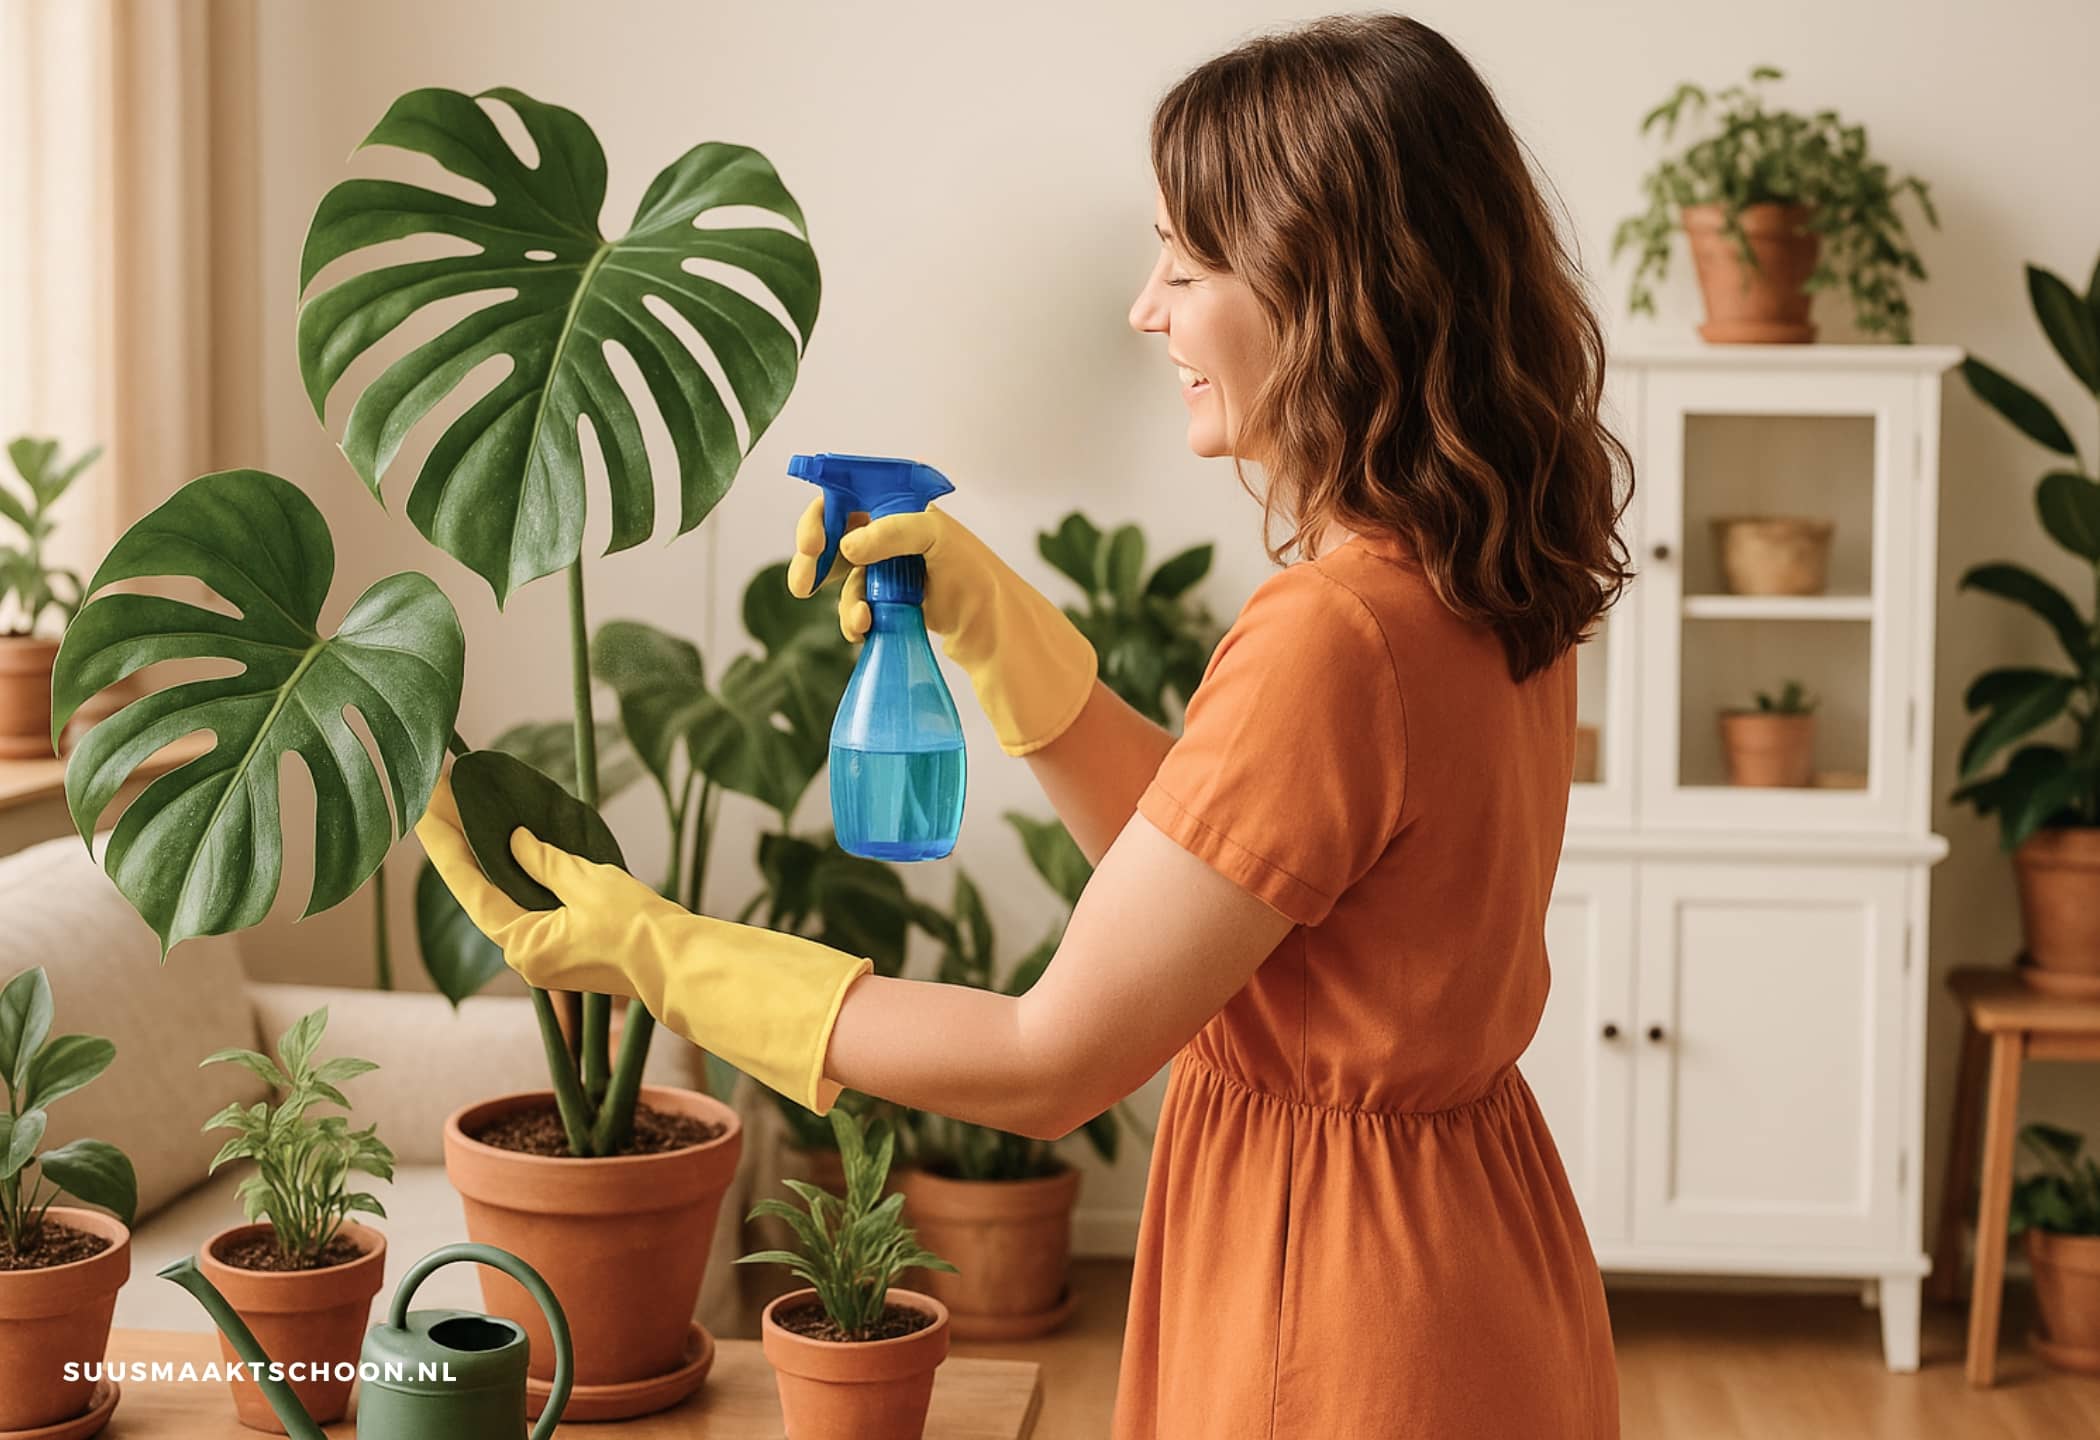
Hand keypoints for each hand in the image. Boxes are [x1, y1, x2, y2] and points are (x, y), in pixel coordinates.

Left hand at [414, 768, 870, 1110]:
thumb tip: (516, 840)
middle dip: (460, 845)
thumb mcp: (586, 882)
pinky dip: (515, 874)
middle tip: (440, 800)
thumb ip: (544, 859)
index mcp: (523, 944)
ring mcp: (546, 953)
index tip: (423, 808)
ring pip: (504, 898)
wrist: (679, 963)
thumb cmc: (636, 926)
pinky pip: (530, 904)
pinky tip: (507, 846)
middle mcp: (526, 954)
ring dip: (485, 858)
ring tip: (465, 814)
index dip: (443, 845)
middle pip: (480, 892)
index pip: (468, 887)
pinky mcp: (568, 947)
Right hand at [786, 497, 1097, 755]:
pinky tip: (864, 629)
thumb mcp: (935, 537)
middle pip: (829, 538)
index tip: (813, 545)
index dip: (819, 517)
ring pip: (840, 580)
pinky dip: (854, 619)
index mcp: (893, 507)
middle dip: (811, 562)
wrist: (991, 621)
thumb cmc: (970, 569)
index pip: (842, 498)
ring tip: (862, 621)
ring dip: (843, 601)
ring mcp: (883, 569)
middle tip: (802, 586)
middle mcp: (883, 534)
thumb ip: (891, 533)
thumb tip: (847, 547)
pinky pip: (855, 606)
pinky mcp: (886, 600)